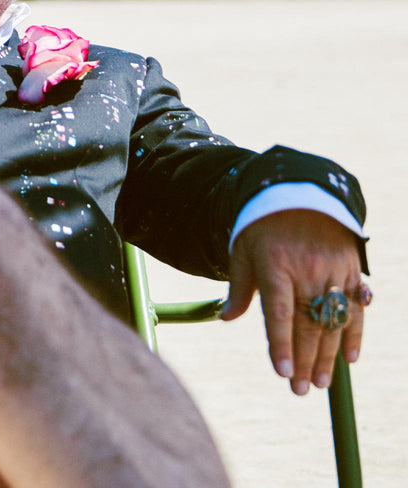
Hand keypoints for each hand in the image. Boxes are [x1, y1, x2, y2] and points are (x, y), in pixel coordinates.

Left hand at [223, 209, 364, 394]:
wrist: (298, 191)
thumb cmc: (262, 225)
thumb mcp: (243, 250)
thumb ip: (239, 287)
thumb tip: (226, 318)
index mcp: (275, 264)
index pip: (278, 312)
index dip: (280, 343)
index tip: (280, 371)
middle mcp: (306, 269)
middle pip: (307, 323)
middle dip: (302, 360)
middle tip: (299, 389)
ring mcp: (332, 269)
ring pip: (332, 321)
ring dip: (327, 355)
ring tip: (319, 383)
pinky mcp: (351, 268)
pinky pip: (355, 307)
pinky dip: (354, 333)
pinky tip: (349, 357)